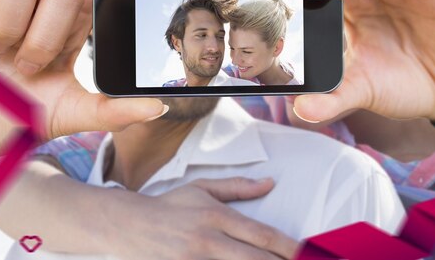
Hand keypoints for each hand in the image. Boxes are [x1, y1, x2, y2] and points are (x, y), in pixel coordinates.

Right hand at [105, 177, 299, 259]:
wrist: (128, 225)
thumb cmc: (169, 205)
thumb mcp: (201, 188)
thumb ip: (237, 187)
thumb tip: (270, 182)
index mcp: (216, 216)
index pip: (260, 234)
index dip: (288, 247)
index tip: (307, 254)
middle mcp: (208, 239)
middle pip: (254, 258)